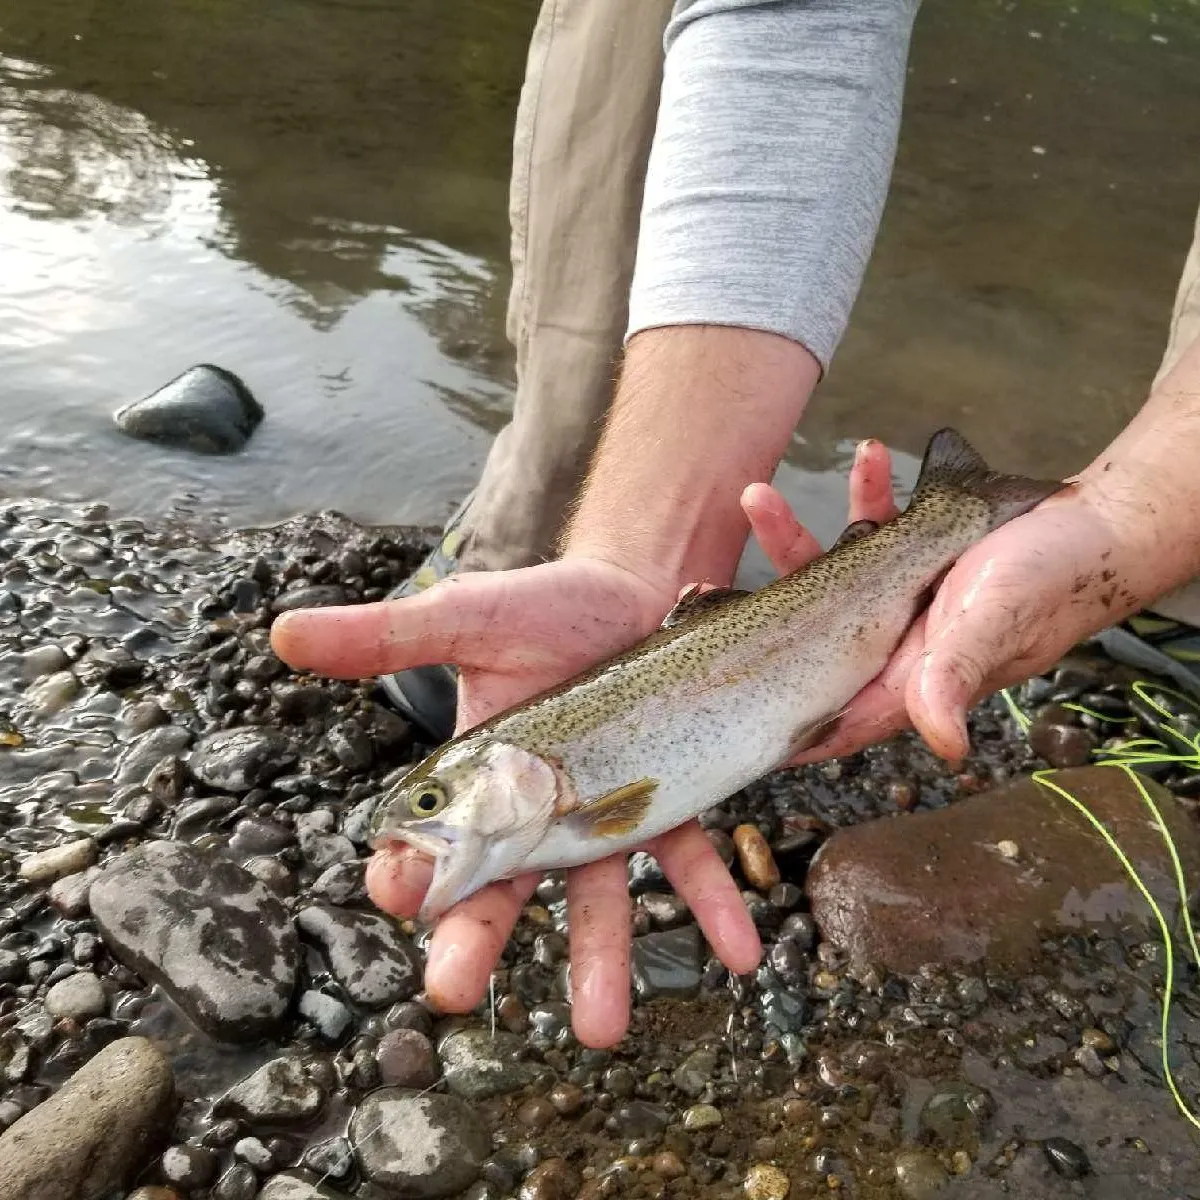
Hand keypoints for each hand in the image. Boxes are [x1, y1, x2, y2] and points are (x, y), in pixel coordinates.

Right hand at [270, 442, 895, 1046]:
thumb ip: (386, 635)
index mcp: (475, 780)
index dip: (407, 866)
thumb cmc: (542, 610)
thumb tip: (283, 634)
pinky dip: (713, 904)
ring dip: (599, 962)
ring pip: (595, 898)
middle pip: (499, 890)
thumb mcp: (465, 616)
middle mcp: (535, 815)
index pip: (426, 837)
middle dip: (474, 942)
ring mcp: (603, 817)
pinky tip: (738, 950)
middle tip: (451, 992)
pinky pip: (688, 860)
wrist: (636, 592)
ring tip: (601, 1029)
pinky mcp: (669, 803)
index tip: (396, 890)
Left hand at [745, 443, 1160, 766]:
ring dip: (791, 538)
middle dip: (752, 615)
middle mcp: (894, 647)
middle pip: (806, 643)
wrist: (1098, 526)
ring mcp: (899, 604)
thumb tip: (941, 740)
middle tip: (699, 588)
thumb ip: (956, 674)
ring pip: (826, 580)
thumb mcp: (995, 623)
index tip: (709, 716)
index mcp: (907, 679)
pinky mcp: (914, 560)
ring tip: (756, 495)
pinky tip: (865, 459)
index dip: (772, 719)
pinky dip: (863, 498)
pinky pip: (872, 533)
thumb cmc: (1054, 579)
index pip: (827, 713)